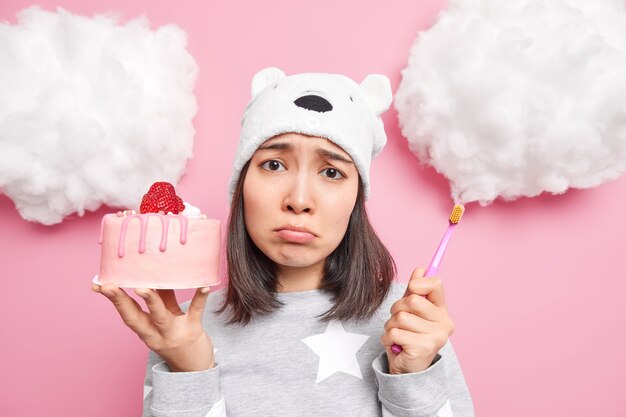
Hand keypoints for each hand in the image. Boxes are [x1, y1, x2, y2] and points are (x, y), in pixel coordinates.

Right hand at [92, 282, 213, 371]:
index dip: (113, 300)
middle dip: (121, 302)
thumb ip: (160, 298)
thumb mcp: (164, 319)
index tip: (99, 285)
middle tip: (109, 286)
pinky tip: (204, 286)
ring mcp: (174, 332)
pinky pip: (196, 311)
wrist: (196, 367)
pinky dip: (199, 298)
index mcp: (146, 330)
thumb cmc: (177, 337)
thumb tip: (154, 273)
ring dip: (151, 301)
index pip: (126, 314)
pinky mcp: (194, 330)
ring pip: (160, 316)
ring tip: (143, 288)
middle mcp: (156, 334)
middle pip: (136, 318)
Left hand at [381, 267, 454, 373]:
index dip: (418, 283)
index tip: (411, 289)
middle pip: (412, 300)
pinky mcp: (423, 348)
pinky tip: (396, 346)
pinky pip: (395, 332)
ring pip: (400, 317)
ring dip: (391, 326)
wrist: (407, 369)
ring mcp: (436, 336)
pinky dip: (388, 338)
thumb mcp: (410, 311)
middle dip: (397, 308)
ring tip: (397, 335)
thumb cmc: (408, 336)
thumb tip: (421, 269)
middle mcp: (444, 323)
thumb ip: (415, 291)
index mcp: (442, 311)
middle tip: (398, 321)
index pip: (435, 284)